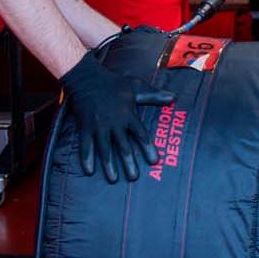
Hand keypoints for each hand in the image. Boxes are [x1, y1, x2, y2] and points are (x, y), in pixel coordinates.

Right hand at [58, 50, 175, 183]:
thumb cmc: (113, 83)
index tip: (154, 161)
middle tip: (134, 178)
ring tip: (113, 179)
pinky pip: (86, 146)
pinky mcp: (85, 127)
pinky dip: (86, 158)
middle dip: (129, 163)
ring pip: (105, 150)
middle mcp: (114, 123)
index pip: (141, 135)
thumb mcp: (135, 86)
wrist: (86, 78)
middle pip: (123, 147)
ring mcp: (98, 127)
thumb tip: (174, 97)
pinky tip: (88, 171)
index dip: (148, 148)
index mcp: (128, 115)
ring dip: (109, 165)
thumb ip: (154, 95)